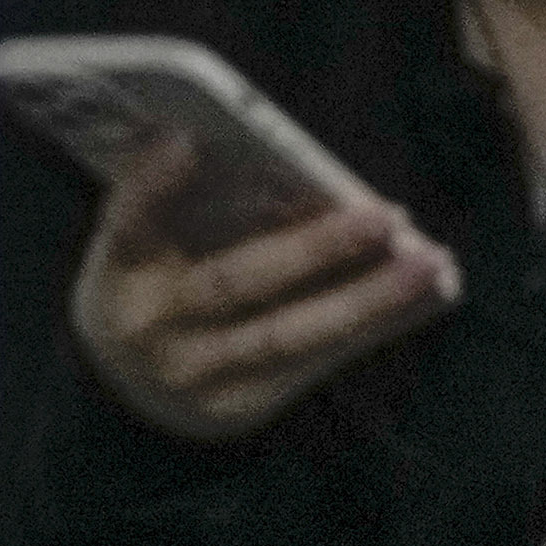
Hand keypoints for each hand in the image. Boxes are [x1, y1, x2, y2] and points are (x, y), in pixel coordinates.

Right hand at [71, 143, 457, 444]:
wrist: (130, 392)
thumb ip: (189, 209)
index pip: (127, 224)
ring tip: (428, 261)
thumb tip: (282, 162)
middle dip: (313, 249)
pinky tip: (421, 294)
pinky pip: (313, 362)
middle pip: (233, 282)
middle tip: (382, 215)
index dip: (151, 186)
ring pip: (287, 333)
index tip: (185, 140)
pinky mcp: (239, 404)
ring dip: (366, 298)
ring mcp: (195, 372)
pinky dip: (369, 325)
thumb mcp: (150, 248)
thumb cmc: (156, 286)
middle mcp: (151, 328)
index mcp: (118, 273)